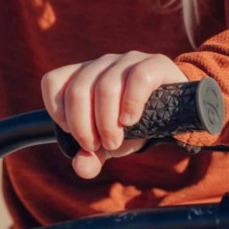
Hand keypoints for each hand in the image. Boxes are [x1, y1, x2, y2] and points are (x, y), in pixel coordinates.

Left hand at [41, 51, 187, 179]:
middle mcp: (101, 64)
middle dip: (83, 126)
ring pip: (105, 86)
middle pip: (78, 89)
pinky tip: (130, 121)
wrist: (175, 113)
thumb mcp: (109, 144)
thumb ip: (91, 157)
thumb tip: (82, 167)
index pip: (53, 81)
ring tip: (115, 141)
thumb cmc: (134, 125)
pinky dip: (130, 104)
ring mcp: (127, 60)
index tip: (73, 134)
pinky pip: (137, 78)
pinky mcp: (154, 63)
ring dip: (106, 122)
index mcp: (82, 76)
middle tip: (97, 145)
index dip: (57, 110)